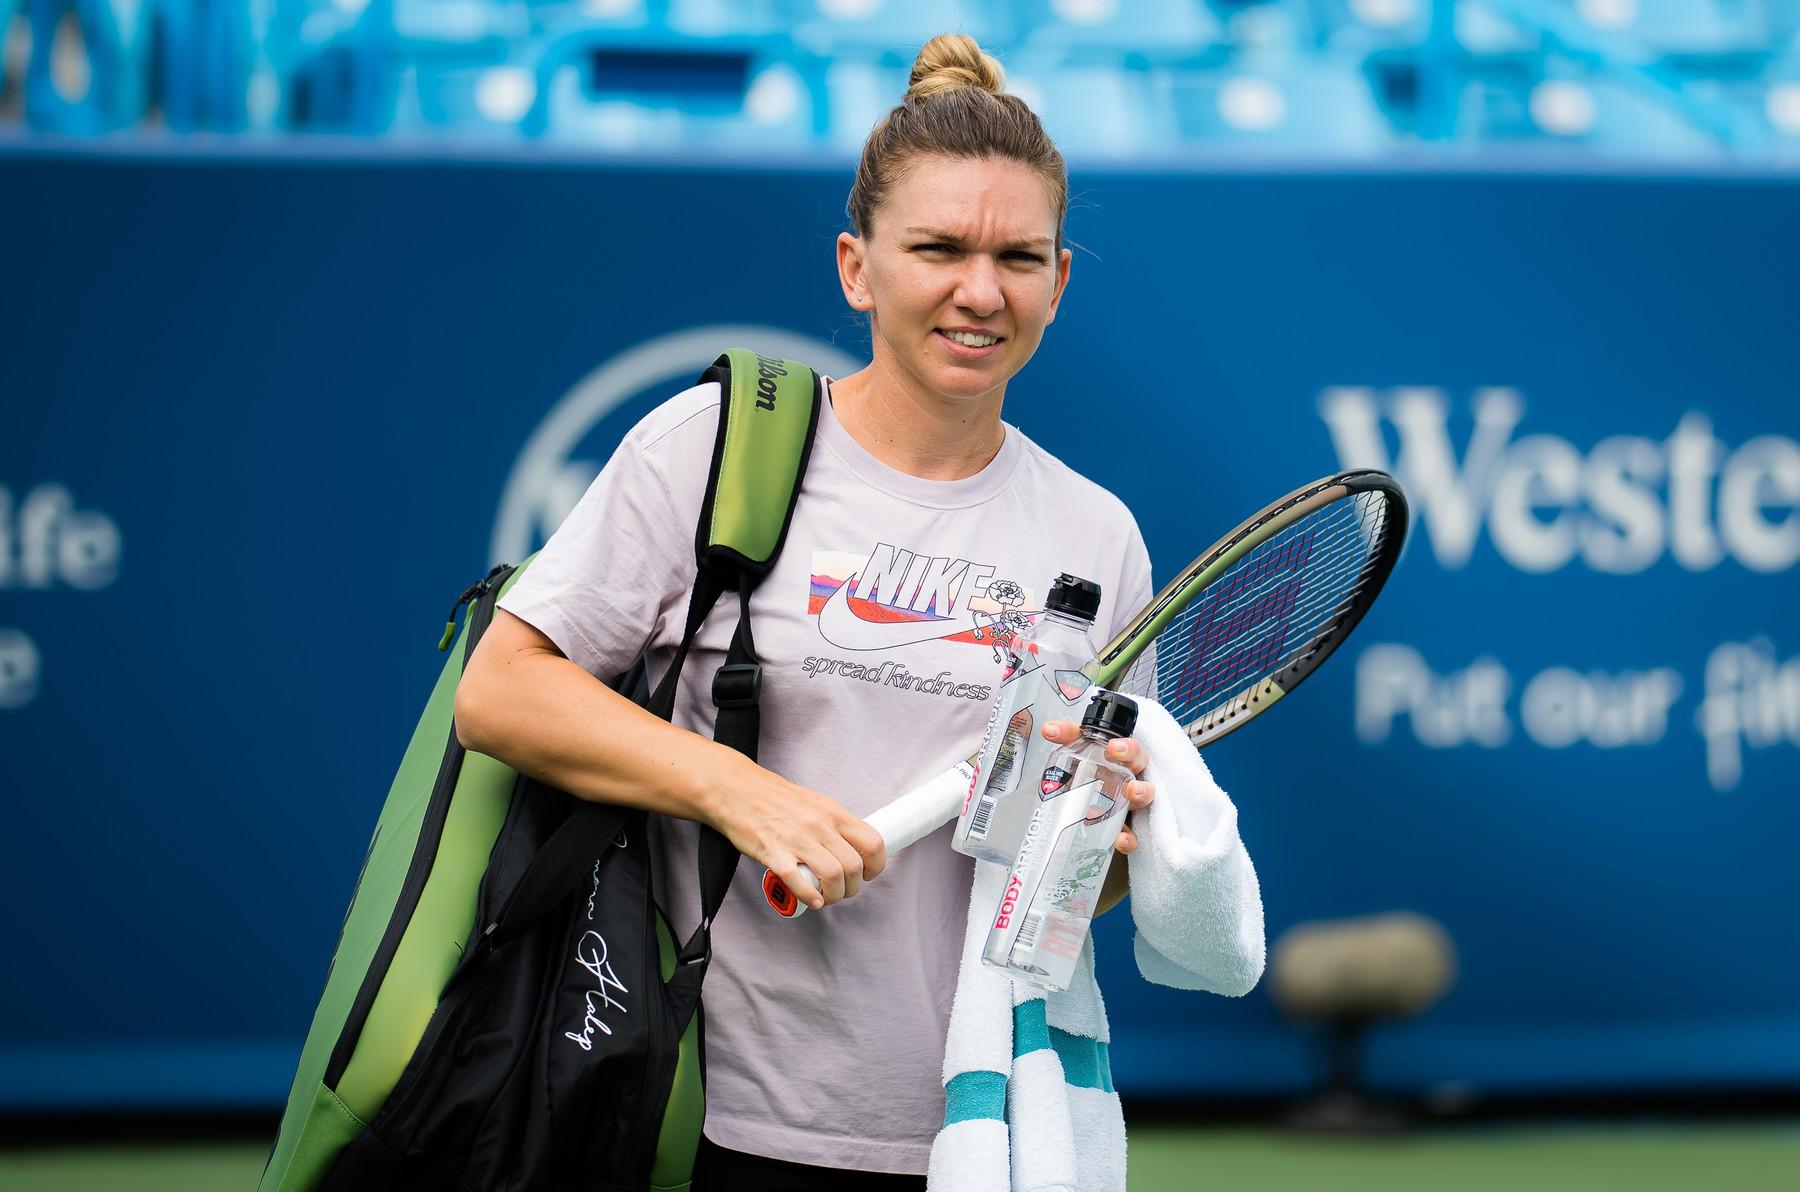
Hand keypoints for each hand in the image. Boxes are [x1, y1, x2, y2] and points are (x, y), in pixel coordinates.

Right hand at [704, 763, 887, 911]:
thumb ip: (835, 825)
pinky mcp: (773, 852)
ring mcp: (796, 839)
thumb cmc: (775, 799)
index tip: (867, 875)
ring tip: (825, 897)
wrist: (736, 790)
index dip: (875, 866)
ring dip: (833, 895)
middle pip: (854, 867)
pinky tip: (810, 900)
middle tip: (842, 890)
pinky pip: (797, 881)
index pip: (873, 843)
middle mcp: (819, 825)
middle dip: (852, 888)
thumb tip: (852, 850)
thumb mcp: (815, 804)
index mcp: (833, 813)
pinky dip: (808, 896)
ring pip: (833, 876)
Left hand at [1041, 720, 1154, 856]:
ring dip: (1141, 792)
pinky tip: (1121, 840)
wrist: (1087, 815)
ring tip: (1131, 791)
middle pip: (1138, 760)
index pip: (1124, 743)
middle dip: (1130, 754)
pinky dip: (1129, 839)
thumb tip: (1047, 728)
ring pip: (1144, 794)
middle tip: (1114, 751)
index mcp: (1119, 757)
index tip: (1110, 745)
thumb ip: (1066, 739)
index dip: (1121, 742)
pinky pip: (1134, 834)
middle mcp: (1128, 776)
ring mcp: (1130, 803)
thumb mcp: (1076, 757)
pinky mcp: (1126, 829)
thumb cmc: (1088, 778)